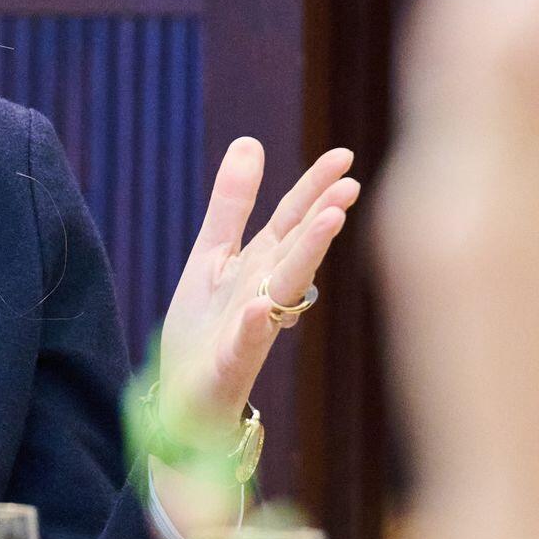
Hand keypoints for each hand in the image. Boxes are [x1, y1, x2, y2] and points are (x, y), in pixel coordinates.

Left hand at [157, 139, 360, 440]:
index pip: (292, 220)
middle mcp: (265, 291)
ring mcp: (252, 327)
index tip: (344, 156)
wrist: (188, 399)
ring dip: (306, 257)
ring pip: (284, 289)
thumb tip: (250, 140)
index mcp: (259, 264)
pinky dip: (252, 324)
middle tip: (350, 187)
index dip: (315, 188)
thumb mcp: (213, 254)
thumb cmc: (207, 326)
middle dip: (321, 218)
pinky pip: (244, 342)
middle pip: (296, 249)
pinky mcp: (230, 362)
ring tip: (328, 223)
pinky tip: (259, 307)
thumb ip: (232, 203)